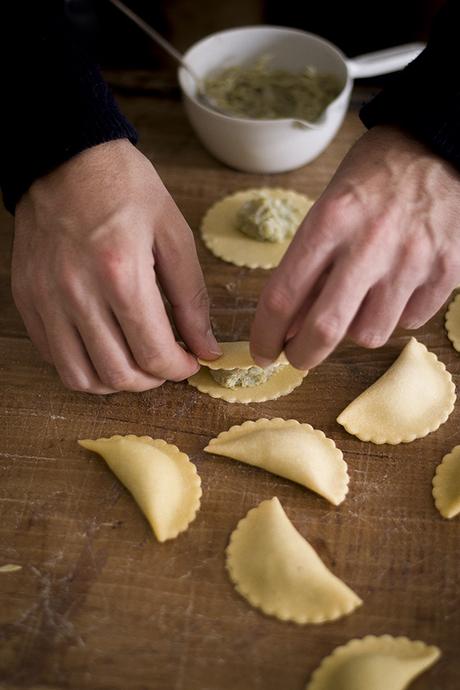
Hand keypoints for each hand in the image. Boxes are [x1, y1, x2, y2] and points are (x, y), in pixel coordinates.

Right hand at [12, 139, 220, 392]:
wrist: (65, 158)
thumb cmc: (124, 188)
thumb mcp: (173, 235)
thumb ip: (192, 299)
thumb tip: (206, 348)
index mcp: (121, 273)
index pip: (153, 353)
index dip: (179, 368)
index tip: (190, 360)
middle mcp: (77, 293)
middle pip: (119, 374)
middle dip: (152, 379)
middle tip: (165, 362)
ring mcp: (46, 299)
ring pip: (82, 377)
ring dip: (116, 381)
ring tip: (135, 361)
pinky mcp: (28, 300)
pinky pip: (55, 357)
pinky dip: (84, 365)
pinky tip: (103, 345)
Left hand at [250, 125, 459, 369]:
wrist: (439, 145)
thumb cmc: (373, 178)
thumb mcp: (328, 210)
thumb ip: (310, 267)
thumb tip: (290, 326)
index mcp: (330, 221)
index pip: (282, 296)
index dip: (265, 336)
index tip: (261, 351)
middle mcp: (370, 243)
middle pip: (325, 328)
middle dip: (303, 355)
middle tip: (297, 357)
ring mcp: (412, 259)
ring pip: (370, 334)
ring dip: (354, 330)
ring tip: (357, 304)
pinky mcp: (447, 270)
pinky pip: (410, 321)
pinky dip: (395, 315)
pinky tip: (394, 289)